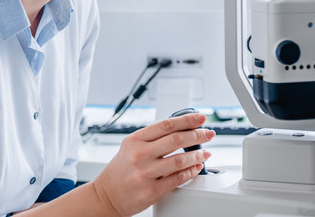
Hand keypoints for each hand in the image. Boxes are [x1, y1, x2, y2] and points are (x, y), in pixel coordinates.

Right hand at [90, 113, 214, 215]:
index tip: (201, 118)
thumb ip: (153, 138)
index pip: (166, 125)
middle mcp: (139, 155)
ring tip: (205, 152)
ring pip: (180, 160)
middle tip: (208, 134)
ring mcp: (145, 173)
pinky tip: (196, 167)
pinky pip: (178, 178)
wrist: (106, 196)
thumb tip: (182, 128)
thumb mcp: (131, 147)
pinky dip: (191, 171)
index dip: (187, 120)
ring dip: (198, 155)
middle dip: (198, 135)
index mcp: (135, 140)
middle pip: (176, 140)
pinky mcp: (151, 191)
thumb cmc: (121, 170)